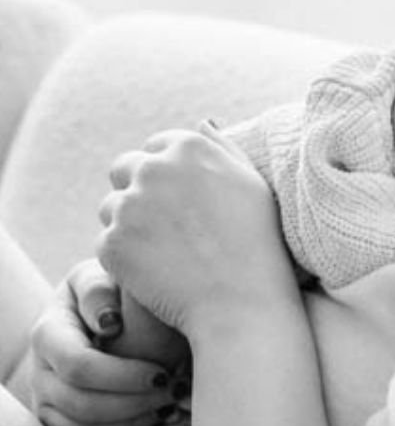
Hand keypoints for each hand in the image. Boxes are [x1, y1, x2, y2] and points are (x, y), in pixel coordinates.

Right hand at [27, 259, 176, 425]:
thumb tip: (109, 323)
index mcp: (48, 332)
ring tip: (168, 407)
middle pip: (81, 404)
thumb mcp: (102, 277)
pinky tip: (153, 419)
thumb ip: (100, 291)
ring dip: (131, 424)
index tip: (165, 373)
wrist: (102, 314)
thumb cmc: (110, 292)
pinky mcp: (60, 425)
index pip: (78, 367)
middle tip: (174, 392)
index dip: (123, 377)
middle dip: (134, 403)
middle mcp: (40, 372)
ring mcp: (46, 402)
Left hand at [97, 124, 293, 339]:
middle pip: (123, 168)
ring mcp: (129, 205)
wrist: (242, 303)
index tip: (184, 204)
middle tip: (168, 228)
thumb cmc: (258, 243)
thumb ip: (223, 147)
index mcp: (189, 147)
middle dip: (138, 191)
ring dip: (129, 224)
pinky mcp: (112, 243)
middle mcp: (154, 168)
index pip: (156, 146)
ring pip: (111, 208)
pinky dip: (125, 258)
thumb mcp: (253, 183)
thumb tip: (201, 122)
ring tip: (166, 253)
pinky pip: (107, 244)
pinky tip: (157, 273)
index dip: (169, 175)